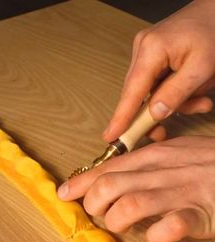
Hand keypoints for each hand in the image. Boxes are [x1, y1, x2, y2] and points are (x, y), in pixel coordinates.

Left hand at [58, 136, 214, 241]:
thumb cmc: (209, 166)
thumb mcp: (174, 155)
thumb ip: (144, 165)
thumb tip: (109, 179)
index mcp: (156, 155)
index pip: (108, 168)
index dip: (81, 183)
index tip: (63, 195)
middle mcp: (164, 171)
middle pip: (110, 186)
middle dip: (93, 205)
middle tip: (98, 215)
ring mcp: (183, 192)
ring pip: (131, 206)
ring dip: (117, 221)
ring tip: (121, 226)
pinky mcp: (201, 216)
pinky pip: (171, 228)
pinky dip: (157, 236)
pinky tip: (157, 235)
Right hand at [103, 0, 214, 142]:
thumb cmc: (213, 31)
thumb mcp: (201, 68)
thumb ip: (176, 93)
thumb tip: (154, 114)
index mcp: (151, 50)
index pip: (132, 92)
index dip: (121, 117)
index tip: (111, 136)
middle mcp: (143, 50)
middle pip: (138, 96)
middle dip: (154, 116)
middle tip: (162, 134)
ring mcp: (146, 53)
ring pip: (151, 93)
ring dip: (173, 104)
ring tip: (200, 101)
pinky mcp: (154, 58)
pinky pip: (158, 85)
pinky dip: (174, 94)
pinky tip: (194, 92)